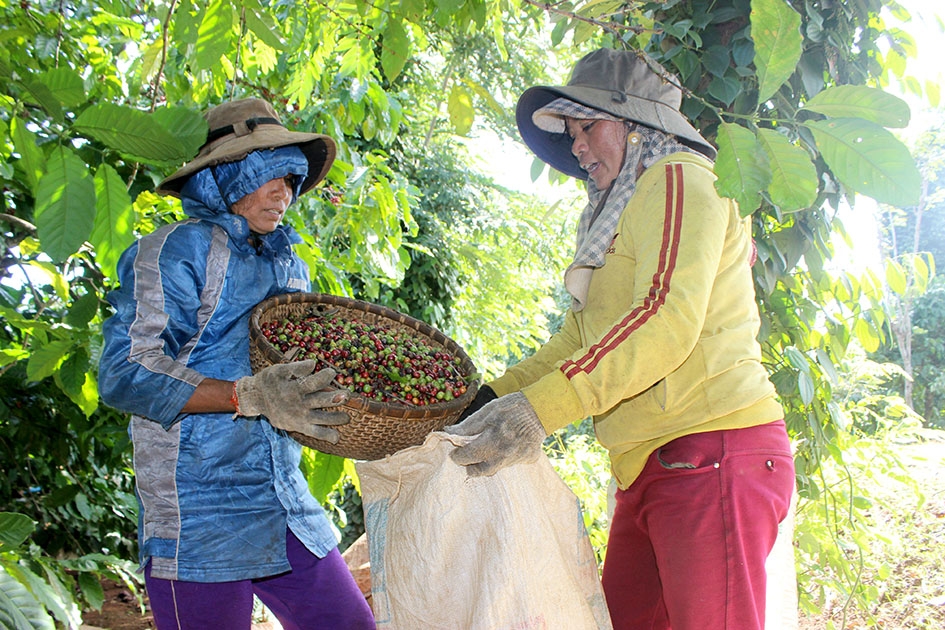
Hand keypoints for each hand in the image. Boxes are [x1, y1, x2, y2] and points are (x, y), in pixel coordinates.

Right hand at [235, 361, 349, 442]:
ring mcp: (300, 417)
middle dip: (335, 398)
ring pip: (321, 419)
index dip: (325, 377)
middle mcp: (299, 404)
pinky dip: (326, 435)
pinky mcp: (299, 426)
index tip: (332, 372)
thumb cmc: (270, 381)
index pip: (313, 383)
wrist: (256, 398)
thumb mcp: (279, 370)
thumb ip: (297, 368)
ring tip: (347, 418)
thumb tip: (313, 364)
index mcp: (294, 388)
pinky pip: (314, 433)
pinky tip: (337, 437)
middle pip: (320, 401)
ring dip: (336, 418)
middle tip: (346, 395)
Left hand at [445, 392, 545, 476]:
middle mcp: (504, 456)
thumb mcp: (487, 412)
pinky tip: (507, 446)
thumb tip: (449, 433)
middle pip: (480, 471)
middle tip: (468, 456)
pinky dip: (506, 457)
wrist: (542, 408)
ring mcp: (517, 459)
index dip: (457, 455)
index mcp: (491, 442)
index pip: (467, 457)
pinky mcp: (528, 459)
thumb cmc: (511, 407)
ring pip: (496, 468)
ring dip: (488, 462)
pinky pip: (512, 463)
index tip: (454, 451)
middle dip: (470, 466)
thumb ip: (468, 426)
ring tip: (487, 448)